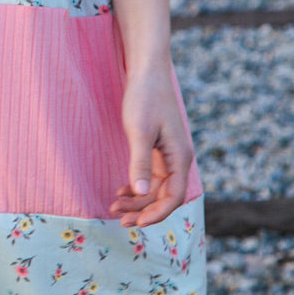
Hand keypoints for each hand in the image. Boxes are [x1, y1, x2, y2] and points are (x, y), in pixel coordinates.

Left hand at [108, 67, 192, 228]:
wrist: (147, 71)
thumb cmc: (145, 97)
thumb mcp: (139, 131)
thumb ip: (140, 163)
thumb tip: (141, 192)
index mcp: (180, 158)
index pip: (173, 198)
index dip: (155, 214)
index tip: (134, 223)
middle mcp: (178, 160)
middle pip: (164, 197)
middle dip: (142, 210)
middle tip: (118, 218)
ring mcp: (168, 156)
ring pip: (156, 189)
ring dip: (137, 200)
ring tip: (114, 206)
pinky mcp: (158, 150)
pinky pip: (151, 177)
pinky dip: (136, 187)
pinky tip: (120, 191)